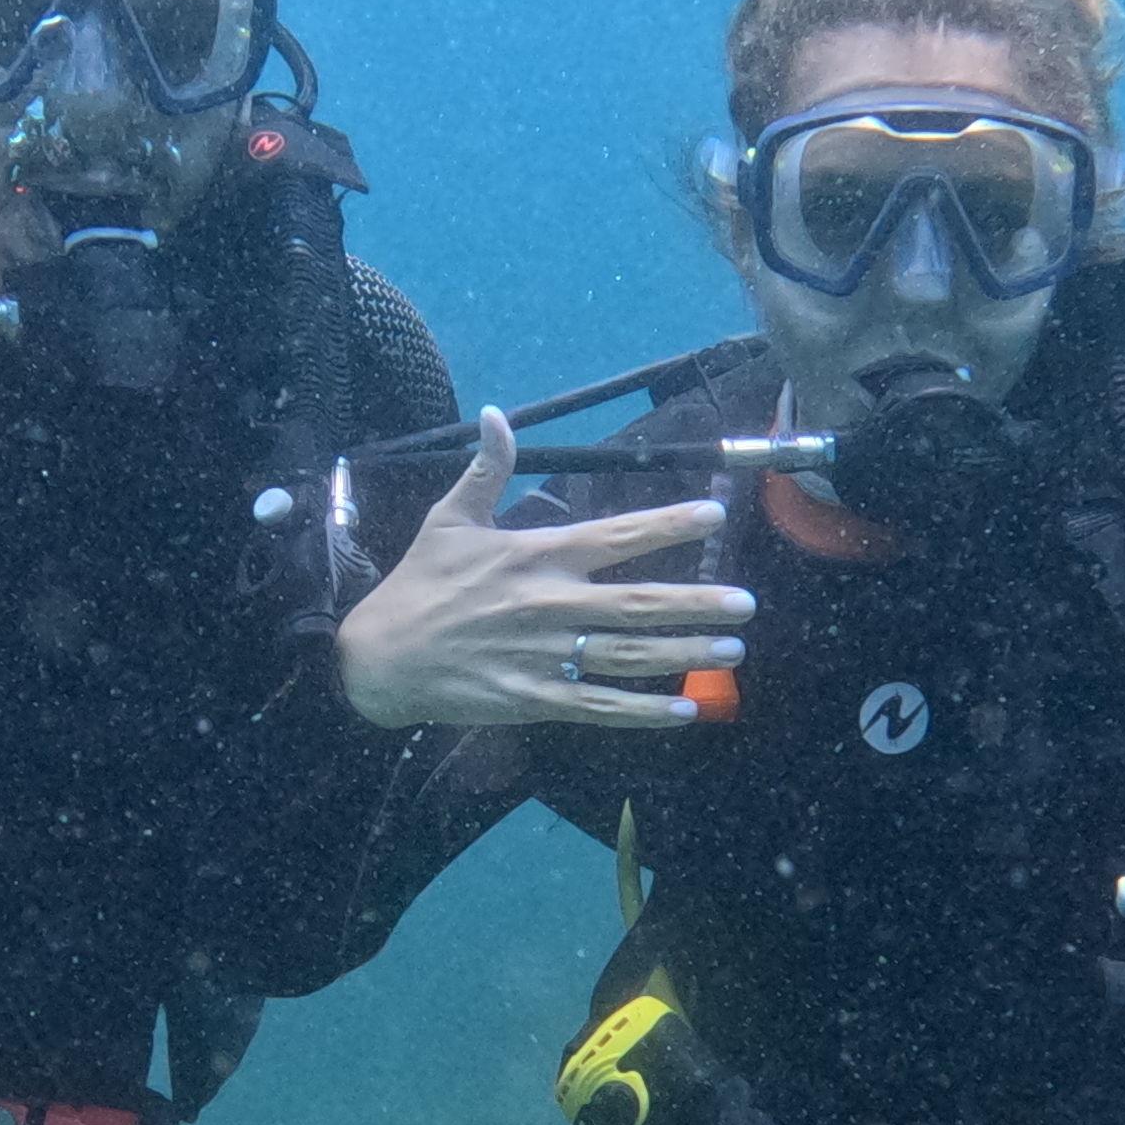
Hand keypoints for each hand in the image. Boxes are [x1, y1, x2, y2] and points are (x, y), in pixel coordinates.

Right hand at [336, 417, 754, 732]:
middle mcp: (549, 604)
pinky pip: (600, 706)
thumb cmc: (418, 586)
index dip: (669, 523)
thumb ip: (486, 469)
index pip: (616, 535)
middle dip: (697, 602)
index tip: (714, 515)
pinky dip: (644, 710)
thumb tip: (494, 413)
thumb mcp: (448, 519)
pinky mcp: (535, 699)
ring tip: (732, 651)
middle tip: (746, 604)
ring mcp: (545, 655)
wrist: (378, 658)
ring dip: (685, 653)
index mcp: (536, 556)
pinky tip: (684, 710)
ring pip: (630, 656)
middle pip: (639, 602)